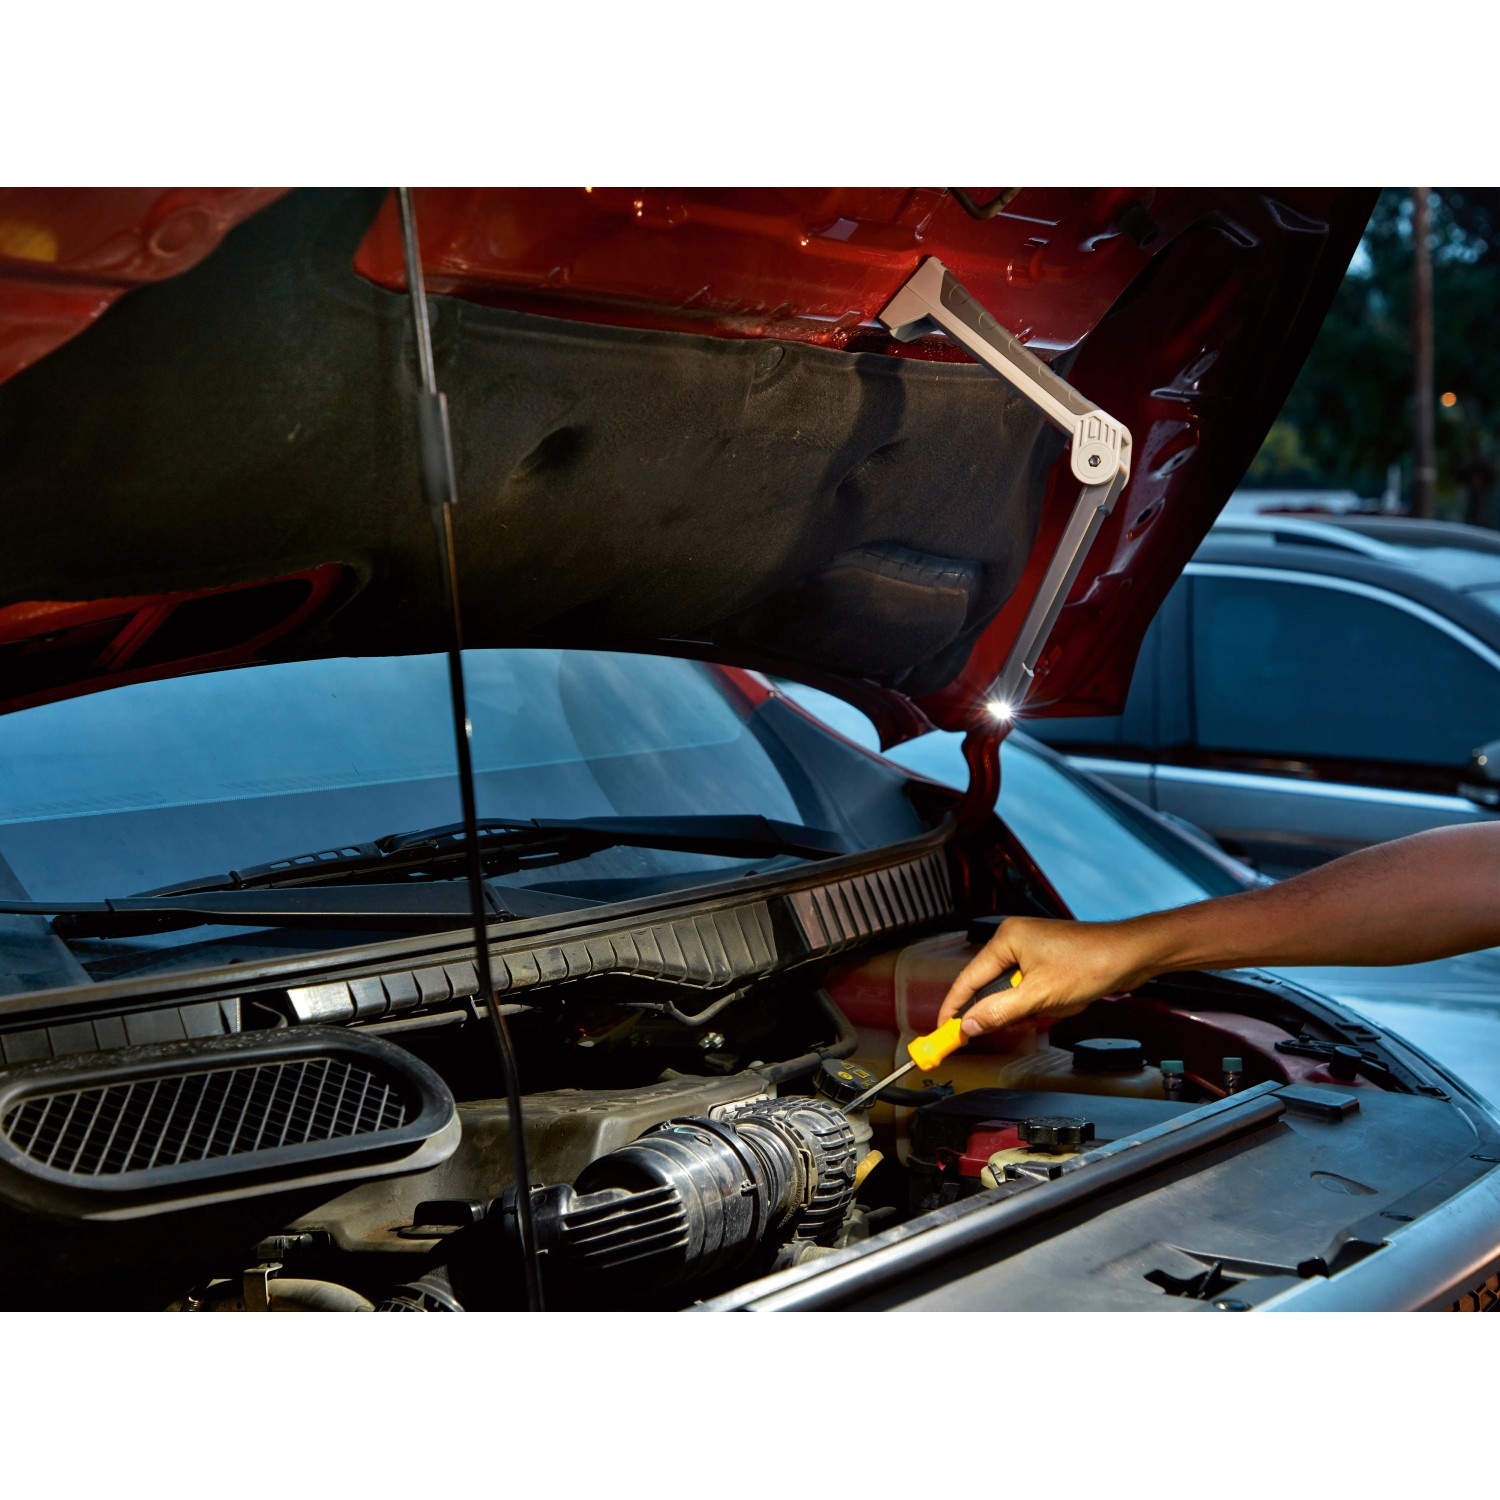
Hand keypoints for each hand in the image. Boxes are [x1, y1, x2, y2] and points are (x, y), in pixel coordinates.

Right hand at [938, 916, 1162, 1036]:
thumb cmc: (1091, 963)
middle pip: (993, 987)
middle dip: (1013, 1007)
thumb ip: (999, 1011)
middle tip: (1023, 1019)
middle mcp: (1015, 939)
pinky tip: (1068, 997)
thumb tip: (969, 1025)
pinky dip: (1047, 1000)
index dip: (954, 1007)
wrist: (1132, 954)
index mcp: (1006, 939)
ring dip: (1036, 1005)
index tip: (942, 1031)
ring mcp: (1032, 948)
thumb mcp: (1040, 995)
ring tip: (1061, 1000)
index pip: (968, 978)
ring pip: (1016, 991)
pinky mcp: (1048, 959)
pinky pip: (1033, 988)